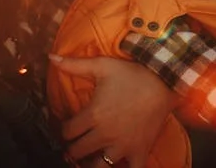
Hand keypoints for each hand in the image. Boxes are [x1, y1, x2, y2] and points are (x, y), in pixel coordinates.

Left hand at [49, 55, 178, 167]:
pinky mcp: (139, 151)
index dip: (63, 130)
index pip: (67, 132)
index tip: (67, 128)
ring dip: (90, 163)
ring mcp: (123, 145)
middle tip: (74, 144)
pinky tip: (118, 165)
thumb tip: (51, 57)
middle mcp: (105, 134)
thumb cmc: (131, 74)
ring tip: (89, 158)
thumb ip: (74, 65)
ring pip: (98, 167)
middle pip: (77, 151)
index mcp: (93, 115)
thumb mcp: (101, 65)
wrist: (163, 82)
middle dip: (73, 148)